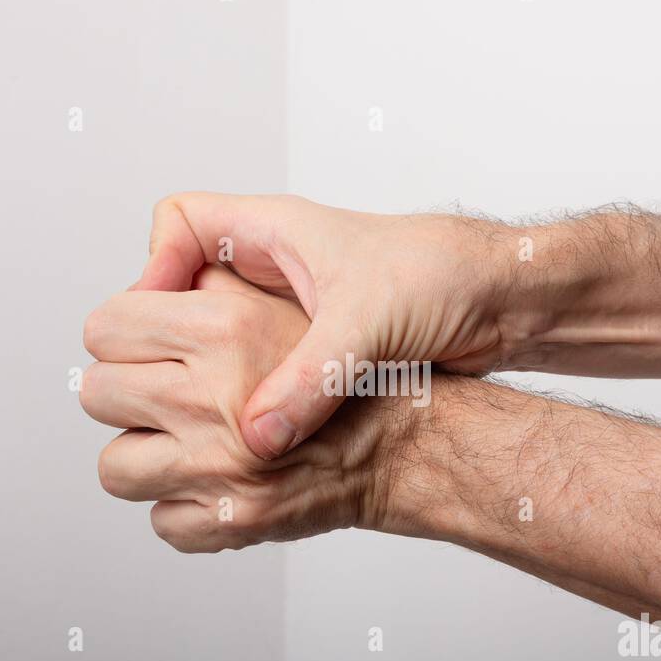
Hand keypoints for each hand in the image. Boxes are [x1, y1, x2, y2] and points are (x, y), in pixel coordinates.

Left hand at [82, 264, 398, 551]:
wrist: (399, 443)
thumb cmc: (338, 371)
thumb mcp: (277, 298)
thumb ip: (203, 280)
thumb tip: (140, 287)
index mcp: (222, 330)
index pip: (105, 328)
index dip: (121, 336)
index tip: (142, 347)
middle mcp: (213, 399)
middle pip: (97, 394)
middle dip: (126, 394)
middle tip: (163, 397)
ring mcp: (219, 468)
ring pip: (114, 467)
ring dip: (143, 458)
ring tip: (181, 445)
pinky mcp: (231, 521)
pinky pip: (161, 521)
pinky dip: (186, 507)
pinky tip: (218, 482)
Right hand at [133, 193, 528, 458]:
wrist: (505, 301)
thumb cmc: (443, 274)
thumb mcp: (367, 324)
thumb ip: (311, 378)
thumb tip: (258, 437)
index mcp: (274, 231)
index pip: (179, 223)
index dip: (154, 266)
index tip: (156, 321)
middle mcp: (278, 266)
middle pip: (188, 289)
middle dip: (175, 336)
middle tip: (170, 383)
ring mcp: (295, 310)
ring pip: (222, 338)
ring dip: (214, 377)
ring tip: (206, 418)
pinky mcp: (318, 351)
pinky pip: (261, 372)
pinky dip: (254, 401)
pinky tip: (256, 434)